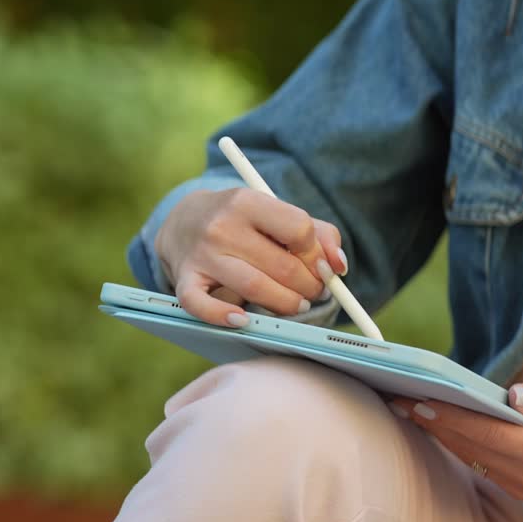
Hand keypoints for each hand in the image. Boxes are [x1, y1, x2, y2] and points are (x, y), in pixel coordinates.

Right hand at [154, 188, 346, 325]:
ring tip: (296, 306)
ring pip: (254, 288)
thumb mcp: (276, 213)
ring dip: (285, 304)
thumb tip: (339, 266)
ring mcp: (202, 254)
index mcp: (247, 201)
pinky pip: (201, 305)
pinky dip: (222, 317)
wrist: (184, 222)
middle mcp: (222, 226)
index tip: (319, 266)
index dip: (317, 255)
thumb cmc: (243, 222)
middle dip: (309, 286)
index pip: (299, 230)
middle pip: (283, 266)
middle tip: (314, 292)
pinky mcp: (185, 279)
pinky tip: (243, 320)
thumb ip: (319, 234)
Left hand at [390, 383, 522, 502]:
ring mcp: (520, 487)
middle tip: (397, 399)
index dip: (447, 417)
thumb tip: (511, 394)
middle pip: (468, 447)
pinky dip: (459, 444)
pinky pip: (480, 464)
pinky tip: (441, 425)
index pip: (482, 433)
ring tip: (409, 409)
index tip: (418, 400)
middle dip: (432, 423)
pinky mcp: (519, 488)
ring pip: (469, 457)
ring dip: (440, 434)